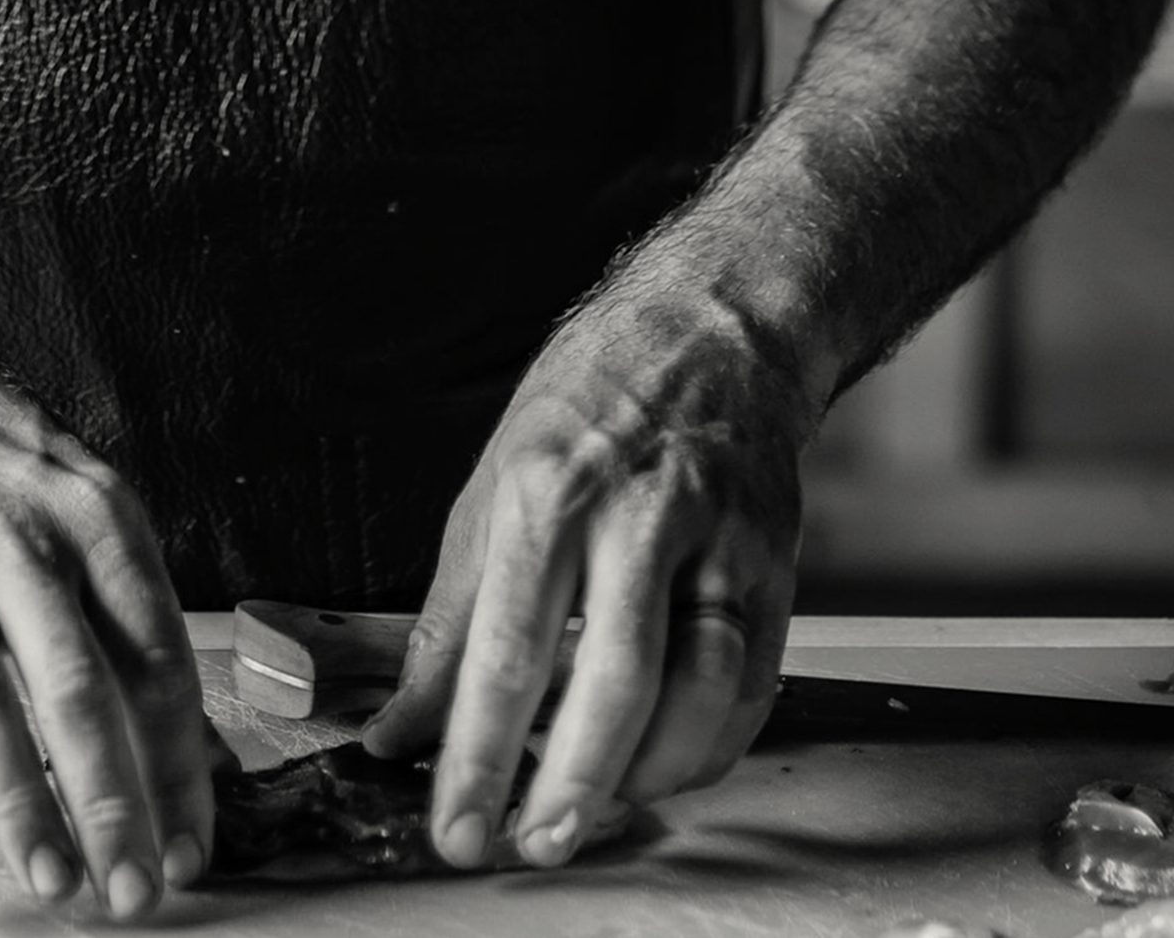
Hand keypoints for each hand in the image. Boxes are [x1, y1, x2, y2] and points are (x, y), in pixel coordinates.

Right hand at [0, 335, 211, 916]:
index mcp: (94, 516)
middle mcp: (21, 539)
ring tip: (53, 884)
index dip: (180, 763)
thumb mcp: (73, 489)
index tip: (192, 844)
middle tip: (136, 892)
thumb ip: (117, 596)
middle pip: (82, 691)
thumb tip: (176, 728)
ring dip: (23, 807)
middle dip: (115, 805)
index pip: (157, 657)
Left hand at [361, 282, 816, 866]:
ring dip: (648, 775)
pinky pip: (752, 682)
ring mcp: (716, 538)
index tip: (455, 830)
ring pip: (699, 689)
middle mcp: (636, 515)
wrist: (712, 326)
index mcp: (547, 491)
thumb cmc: (587, 403)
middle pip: (615, 679)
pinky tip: (667, 765)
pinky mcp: (773, 562)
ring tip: (596, 810)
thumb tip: (399, 730)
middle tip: (533, 846)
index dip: (477, 755)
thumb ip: (448, 620)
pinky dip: (710, 746)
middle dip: (572, 784)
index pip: (508, 648)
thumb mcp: (490, 487)